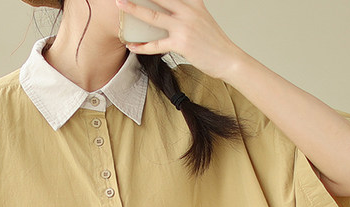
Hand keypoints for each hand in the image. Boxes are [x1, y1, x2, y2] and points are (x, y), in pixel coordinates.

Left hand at [115, 0, 245, 80]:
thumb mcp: (203, 18)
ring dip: (135, 10)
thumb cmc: (214, 43)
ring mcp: (184, 27)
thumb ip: (189, 10)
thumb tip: (175, 10)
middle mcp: (188, 11)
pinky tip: (132, 46)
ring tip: (121, 4)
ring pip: (154, 16)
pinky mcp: (181, 44)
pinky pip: (157, 45)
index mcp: (193, 3)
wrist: (228, 58)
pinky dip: (143, 46)